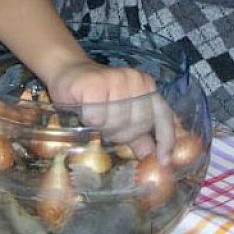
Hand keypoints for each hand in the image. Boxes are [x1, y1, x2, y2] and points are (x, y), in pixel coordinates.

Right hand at [47, 60, 174, 160]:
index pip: (162, 115)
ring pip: (117, 122)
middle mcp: (136, 80)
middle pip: (138, 123)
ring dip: (103, 126)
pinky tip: (84, 109)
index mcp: (147, 86)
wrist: (67, 73)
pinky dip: (89, 119)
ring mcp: (116, 79)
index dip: (165, 139)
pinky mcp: (95, 84)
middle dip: (122, 133)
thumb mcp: (122, 114)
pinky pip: (97, 117)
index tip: (163, 160)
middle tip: (107, 127)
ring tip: (95, 116)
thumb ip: (140, 133)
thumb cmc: (97, 97)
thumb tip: (157, 157)